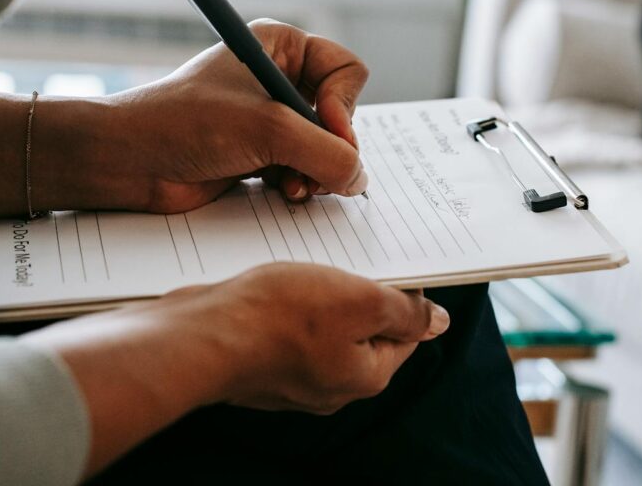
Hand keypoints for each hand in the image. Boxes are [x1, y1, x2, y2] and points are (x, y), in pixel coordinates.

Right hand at [25, 262, 449, 476]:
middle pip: (365, 330)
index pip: (406, 333)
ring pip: (327, 327)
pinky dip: (295, 304)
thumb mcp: (360, 301)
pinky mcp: (264, 363)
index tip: (394, 262)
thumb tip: (440, 322)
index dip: (406, 294)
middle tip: (353, 256)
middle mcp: (332, 385)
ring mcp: (295, 377)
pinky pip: (293, 329)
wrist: (201, 335)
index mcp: (365, 375)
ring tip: (315, 263)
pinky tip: (283, 281)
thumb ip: (405, 312)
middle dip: (363, 292)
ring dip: (327, 294)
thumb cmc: (281, 316)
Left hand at [29, 19, 369, 213]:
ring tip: (295, 184)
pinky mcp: (263, 150)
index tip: (324, 129)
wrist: (129, 161)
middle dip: (330, 145)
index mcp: (282, 46)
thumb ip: (326, 152)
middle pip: (340, 113)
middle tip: (314, 168)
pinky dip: (302, 182)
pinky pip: (306, 166)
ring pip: (326, 145)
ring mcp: (272, 116)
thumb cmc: (186, 123)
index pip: (347, 70)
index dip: (343, 105)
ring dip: (317, 169)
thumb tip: (359, 178)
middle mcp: (281, 77)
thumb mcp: (268, 129)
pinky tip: (284, 190)